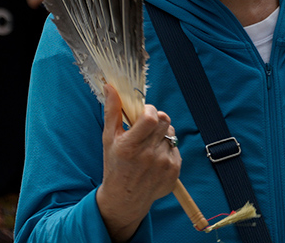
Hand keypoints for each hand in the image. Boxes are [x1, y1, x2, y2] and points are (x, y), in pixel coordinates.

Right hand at [96, 84, 180, 241]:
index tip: (142, 113)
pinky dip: (166, 147)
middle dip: (155, 118)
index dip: (149, 110)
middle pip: (164, 120)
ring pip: (171, 132)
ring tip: (149, 144)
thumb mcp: (109, 138)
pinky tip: (155, 157)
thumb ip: (111, 111)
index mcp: (130, 146)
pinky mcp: (174, 171)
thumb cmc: (115, 164)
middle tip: (145, 126)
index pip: (150, 117)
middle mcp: (149, 156)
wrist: (126, 198)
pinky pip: (175, 147)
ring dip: (161, 133)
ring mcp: (164, 164)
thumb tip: (110, 86)